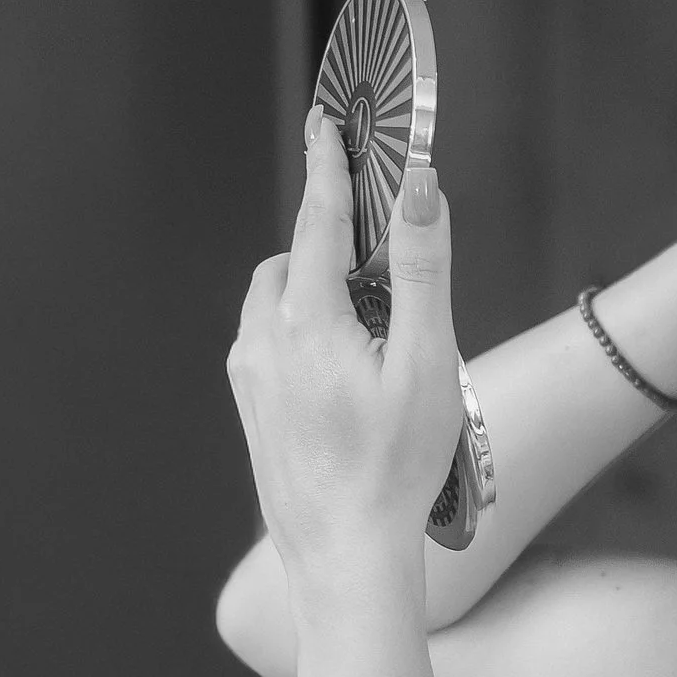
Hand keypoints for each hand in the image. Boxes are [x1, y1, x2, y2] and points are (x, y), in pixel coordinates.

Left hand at [225, 107, 463, 603]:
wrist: (344, 556)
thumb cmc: (396, 466)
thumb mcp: (427, 362)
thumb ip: (419, 268)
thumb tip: (418, 187)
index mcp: (307, 320)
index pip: (318, 218)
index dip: (328, 164)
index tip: (326, 120)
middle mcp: (263, 340)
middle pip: (295, 261)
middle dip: (334, 251)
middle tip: (391, 281)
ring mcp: (249, 377)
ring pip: (278, 304)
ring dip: (320, 297)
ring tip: (378, 344)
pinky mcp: (250, 408)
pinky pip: (271, 344)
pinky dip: (305, 335)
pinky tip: (348, 382)